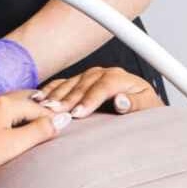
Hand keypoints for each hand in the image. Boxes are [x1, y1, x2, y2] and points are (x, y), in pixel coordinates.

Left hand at [0, 91, 71, 182]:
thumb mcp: (15, 145)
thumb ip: (40, 131)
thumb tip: (63, 118)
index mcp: (5, 104)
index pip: (37, 107)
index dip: (52, 115)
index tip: (65, 121)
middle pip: (20, 98)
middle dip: (36, 104)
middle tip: (50, 109)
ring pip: (3, 103)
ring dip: (18, 107)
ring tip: (28, 114)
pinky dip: (2, 113)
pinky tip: (0, 122)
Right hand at [31, 66, 164, 117]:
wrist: (144, 111)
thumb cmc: (146, 111)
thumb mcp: (148, 109)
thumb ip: (135, 104)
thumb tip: (121, 101)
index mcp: (122, 78)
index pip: (104, 85)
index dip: (90, 99)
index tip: (79, 113)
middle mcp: (105, 74)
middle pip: (84, 83)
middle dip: (69, 98)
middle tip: (56, 112)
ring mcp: (91, 77)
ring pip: (71, 82)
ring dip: (56, 95)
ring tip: (44, 108)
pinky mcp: (80, 83)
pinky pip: (62, 84)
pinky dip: (50, 90)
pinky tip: (38, 98)